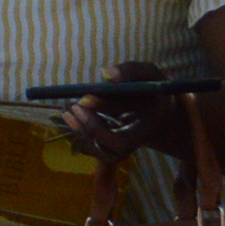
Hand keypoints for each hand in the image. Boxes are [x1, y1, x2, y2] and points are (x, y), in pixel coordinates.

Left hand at [58, 68, 182, 163]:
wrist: (155, 106)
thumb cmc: (149, 86)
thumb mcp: (146, 72)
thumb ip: (130, 71)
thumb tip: (106, 73)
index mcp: (153, 117)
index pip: (131, 114)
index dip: (107, 107)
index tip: (84, 98)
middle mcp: (142, 138)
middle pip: (120, 146)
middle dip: (94, 128)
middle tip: (75, 108)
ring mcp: (128, 147)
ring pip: (107, 155)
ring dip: (85, 136)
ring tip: (69, 114)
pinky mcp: (115, 150)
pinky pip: (98, 153)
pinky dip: (82, 139)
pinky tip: (72, 121)